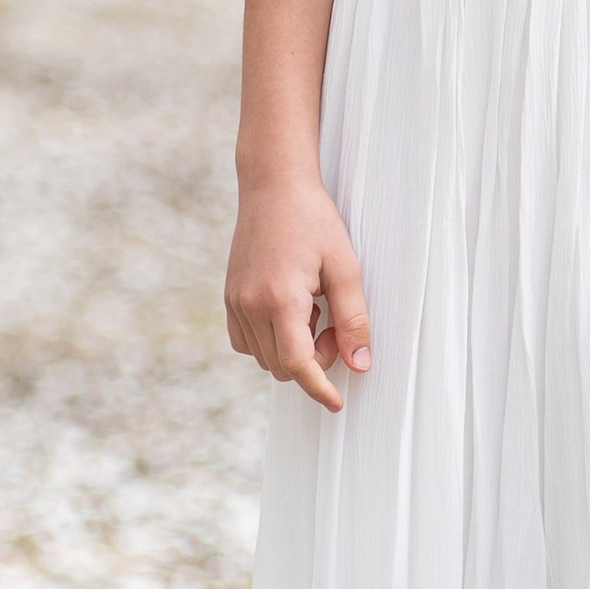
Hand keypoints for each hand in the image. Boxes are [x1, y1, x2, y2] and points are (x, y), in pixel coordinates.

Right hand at [225, 174, 370, 411]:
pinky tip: (291, 310)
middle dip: (313, 359)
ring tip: (312, 310)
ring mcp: (234, 302)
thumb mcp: (346, 267)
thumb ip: (353, 320)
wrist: (273, 186)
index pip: (296, 364)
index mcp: (280, 298)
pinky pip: (246, 341)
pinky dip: (270, 340)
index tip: (336, 402)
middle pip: (281, 366)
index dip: (318, 388)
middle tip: (333, 323)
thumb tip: (360, 364)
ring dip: (291, 349)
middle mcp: (250, 305)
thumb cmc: (313, 220)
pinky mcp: (229, 297)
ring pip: (263, 357)